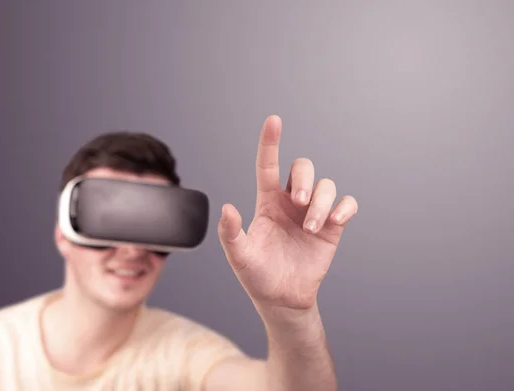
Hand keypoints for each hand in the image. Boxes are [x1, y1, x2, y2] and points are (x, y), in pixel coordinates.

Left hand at [218, 115, 357, 313]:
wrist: (282, 298)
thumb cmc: (257, 275)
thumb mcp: (239, 257)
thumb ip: (230, 233)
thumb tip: (227, 207)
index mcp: (267, 202)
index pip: (268, 165)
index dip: (270, 142)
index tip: (274, 120)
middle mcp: (291, 202)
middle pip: (304, 167)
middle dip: (305, 179)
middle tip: (299, 202)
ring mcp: (313, 212)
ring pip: (327, 185)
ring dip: (322, 202)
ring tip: (311, 228)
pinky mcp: (333, 226)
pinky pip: (346, 203)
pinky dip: (344, 207)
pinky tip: (335, 221)